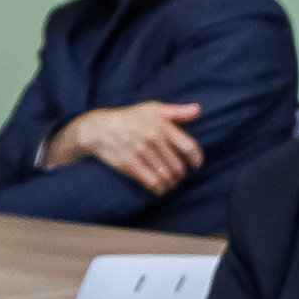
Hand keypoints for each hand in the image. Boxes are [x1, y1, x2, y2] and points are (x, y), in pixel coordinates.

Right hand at [50, 101, 208, 194]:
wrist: (100, 129)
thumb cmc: (131, 118)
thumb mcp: (153, 108)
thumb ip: (177, 111)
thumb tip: (198, 109)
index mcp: (162, 124)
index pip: (189, 147)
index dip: (196, 160)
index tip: (196, 165)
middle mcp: (153, 138)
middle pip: (178, 166)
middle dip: (181, 174)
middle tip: (180, 175)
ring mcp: (141, 152)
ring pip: (166, 177)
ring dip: (172, 184)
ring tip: (171, 183)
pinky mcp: (130, 164)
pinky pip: (152, 182)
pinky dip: (159, 189)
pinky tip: (160, 189)